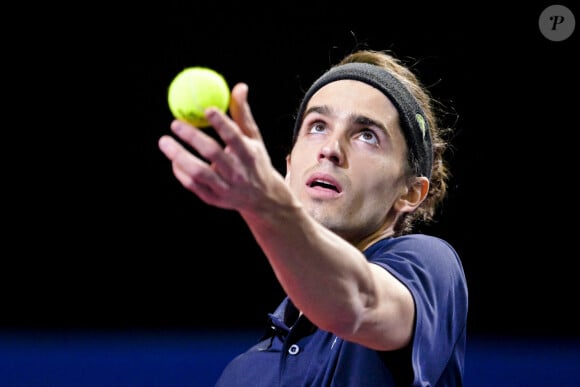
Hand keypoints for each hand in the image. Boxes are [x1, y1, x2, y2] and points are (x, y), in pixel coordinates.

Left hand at [158, 83, 283, 212]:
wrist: (262, 198)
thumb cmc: (254, 160)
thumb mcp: (253, 138)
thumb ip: (242, 114)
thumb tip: (239, 86)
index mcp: (249, 154)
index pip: (234, 136)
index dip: (221, 123)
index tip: (206, 109)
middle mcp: (237, 172)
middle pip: (213, 153)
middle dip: (192, 137)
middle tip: (174, 123)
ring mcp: (225, 188)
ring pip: (199, 172)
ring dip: (179, 156)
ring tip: (163, 141)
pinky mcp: (214, 199)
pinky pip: (193, 185)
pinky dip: (181, 172)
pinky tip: (173, 160)